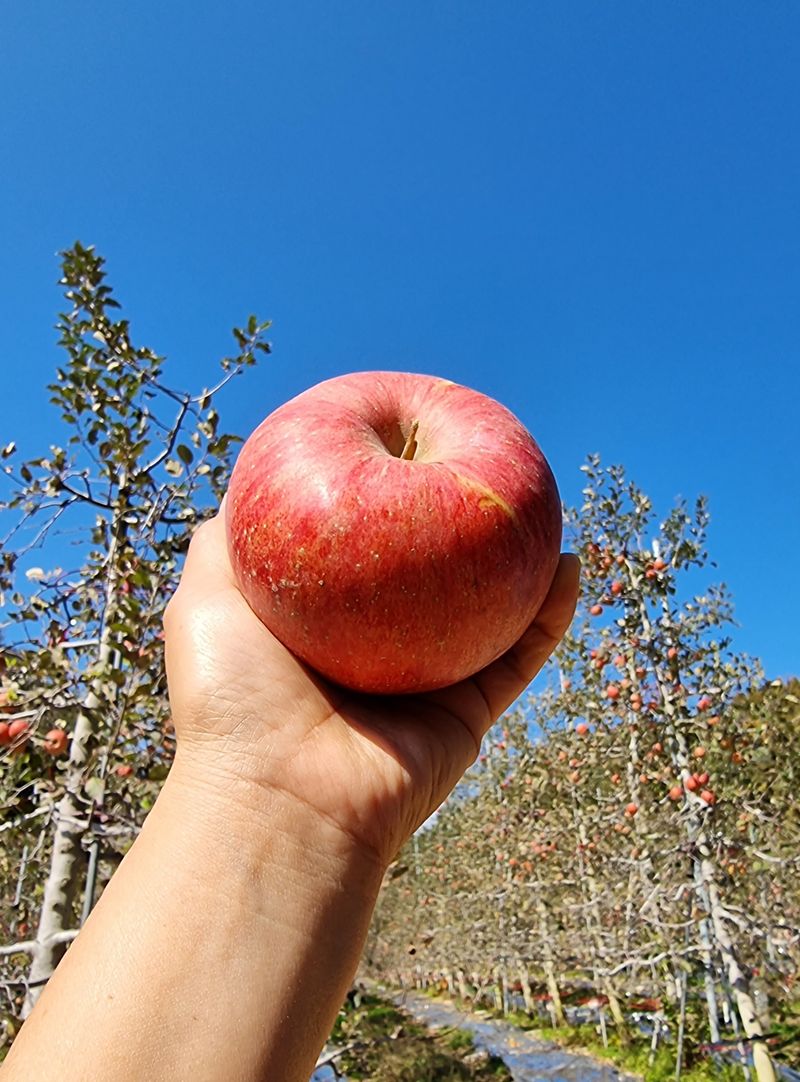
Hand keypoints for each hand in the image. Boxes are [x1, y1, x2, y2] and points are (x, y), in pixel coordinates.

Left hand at [165, 509, 579, 866]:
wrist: (279, 802)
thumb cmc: (234, 697)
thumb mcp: (205, 599)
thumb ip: (226, 539)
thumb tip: (248, 481)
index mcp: (327, 617)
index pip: (369, 540)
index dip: (394, 491)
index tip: (415, 439)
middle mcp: (382, 642)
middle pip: (437, 568)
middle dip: (465, 521)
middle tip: (490, 469)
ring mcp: (428, 677)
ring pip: (491, 606)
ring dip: (523, 560)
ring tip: (546, 507)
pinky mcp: (468, 712)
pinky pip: (522, 655)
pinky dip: (553, 615)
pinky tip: (570, 564)